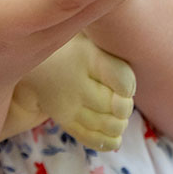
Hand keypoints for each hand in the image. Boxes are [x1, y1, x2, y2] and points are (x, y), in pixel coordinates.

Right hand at [4, 33, 134, 150]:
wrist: (32, 61)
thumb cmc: (73, 45)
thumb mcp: (89, 33)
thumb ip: (114, 37)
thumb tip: (140, 38)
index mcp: (87, 56)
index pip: (123, 81)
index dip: (129, 86)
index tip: (123, 82)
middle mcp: (77, 83)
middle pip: (118, 107)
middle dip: (125, 106)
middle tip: (119, 96)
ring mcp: (69, 105)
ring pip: (110, 126)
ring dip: (120, 122)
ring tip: (114, 111)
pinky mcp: (64, 121)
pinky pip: (94, 140)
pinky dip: (110, 139)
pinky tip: (111, 131)